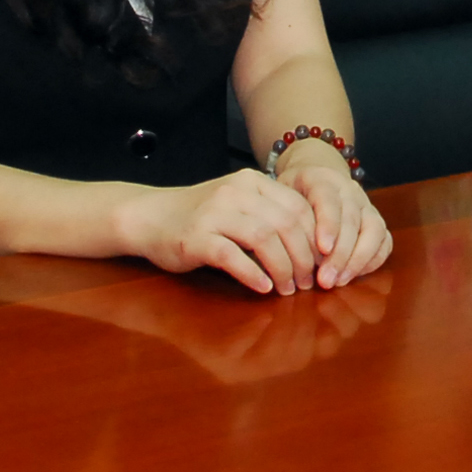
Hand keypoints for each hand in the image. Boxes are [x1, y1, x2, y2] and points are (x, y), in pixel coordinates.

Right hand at [118, 169, 325, 294]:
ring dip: (283, 268)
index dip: (317, 238)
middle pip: (286, 224)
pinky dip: (252, 273)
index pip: (299, 207)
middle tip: (309, 283)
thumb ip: (270, 216)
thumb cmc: (199, 217)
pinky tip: (263, 288)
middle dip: (304, 257)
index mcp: (252, 182)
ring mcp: (214, 213)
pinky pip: (232, 256)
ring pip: (264, 238)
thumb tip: (313, 250)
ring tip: (289, 289)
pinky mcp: (195, 237)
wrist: (149, 217)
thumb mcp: (239, 206)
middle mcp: (236, 192)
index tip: (323, 263)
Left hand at [271, 144, 391, 286]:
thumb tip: (273, 250)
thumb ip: (280, 216)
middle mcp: (349, 189)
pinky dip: (373, 260)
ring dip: (358, 260)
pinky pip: (384, 240)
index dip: (328, 224)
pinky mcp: (375, 220)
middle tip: (325, 281)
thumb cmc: (291, 192)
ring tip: (339, 282)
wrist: (314, 172)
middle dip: (341, 254)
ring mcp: (366, 204)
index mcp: (322, 179)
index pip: (329, 199)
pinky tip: (354, 275)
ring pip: (374, 230)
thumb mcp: (278, 195)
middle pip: (352, 220)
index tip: (322, 250)